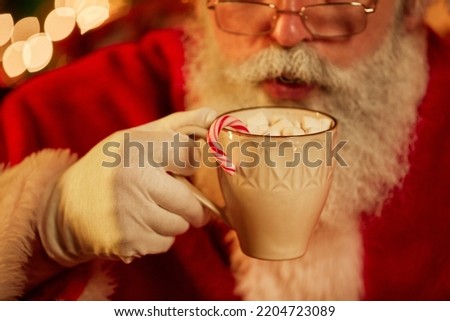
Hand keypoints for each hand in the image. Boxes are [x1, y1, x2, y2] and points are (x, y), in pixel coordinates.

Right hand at [39, 108, 216, 265]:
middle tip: (173, 196)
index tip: (175, 166)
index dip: (186, 164)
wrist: (63, 210)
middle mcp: (134, 181)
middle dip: (189, 203)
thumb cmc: (106, 168)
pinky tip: (138, 224)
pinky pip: (165, 243)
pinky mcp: (128, 242)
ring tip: (149, 208)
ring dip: (172, 219)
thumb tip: (213, 115)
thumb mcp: (133, 138)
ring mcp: (131, 215)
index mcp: (136, 149)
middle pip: (192, 202)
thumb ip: (176, 126)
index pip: (189, 155)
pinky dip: (158, 236)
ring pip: (181, 225)